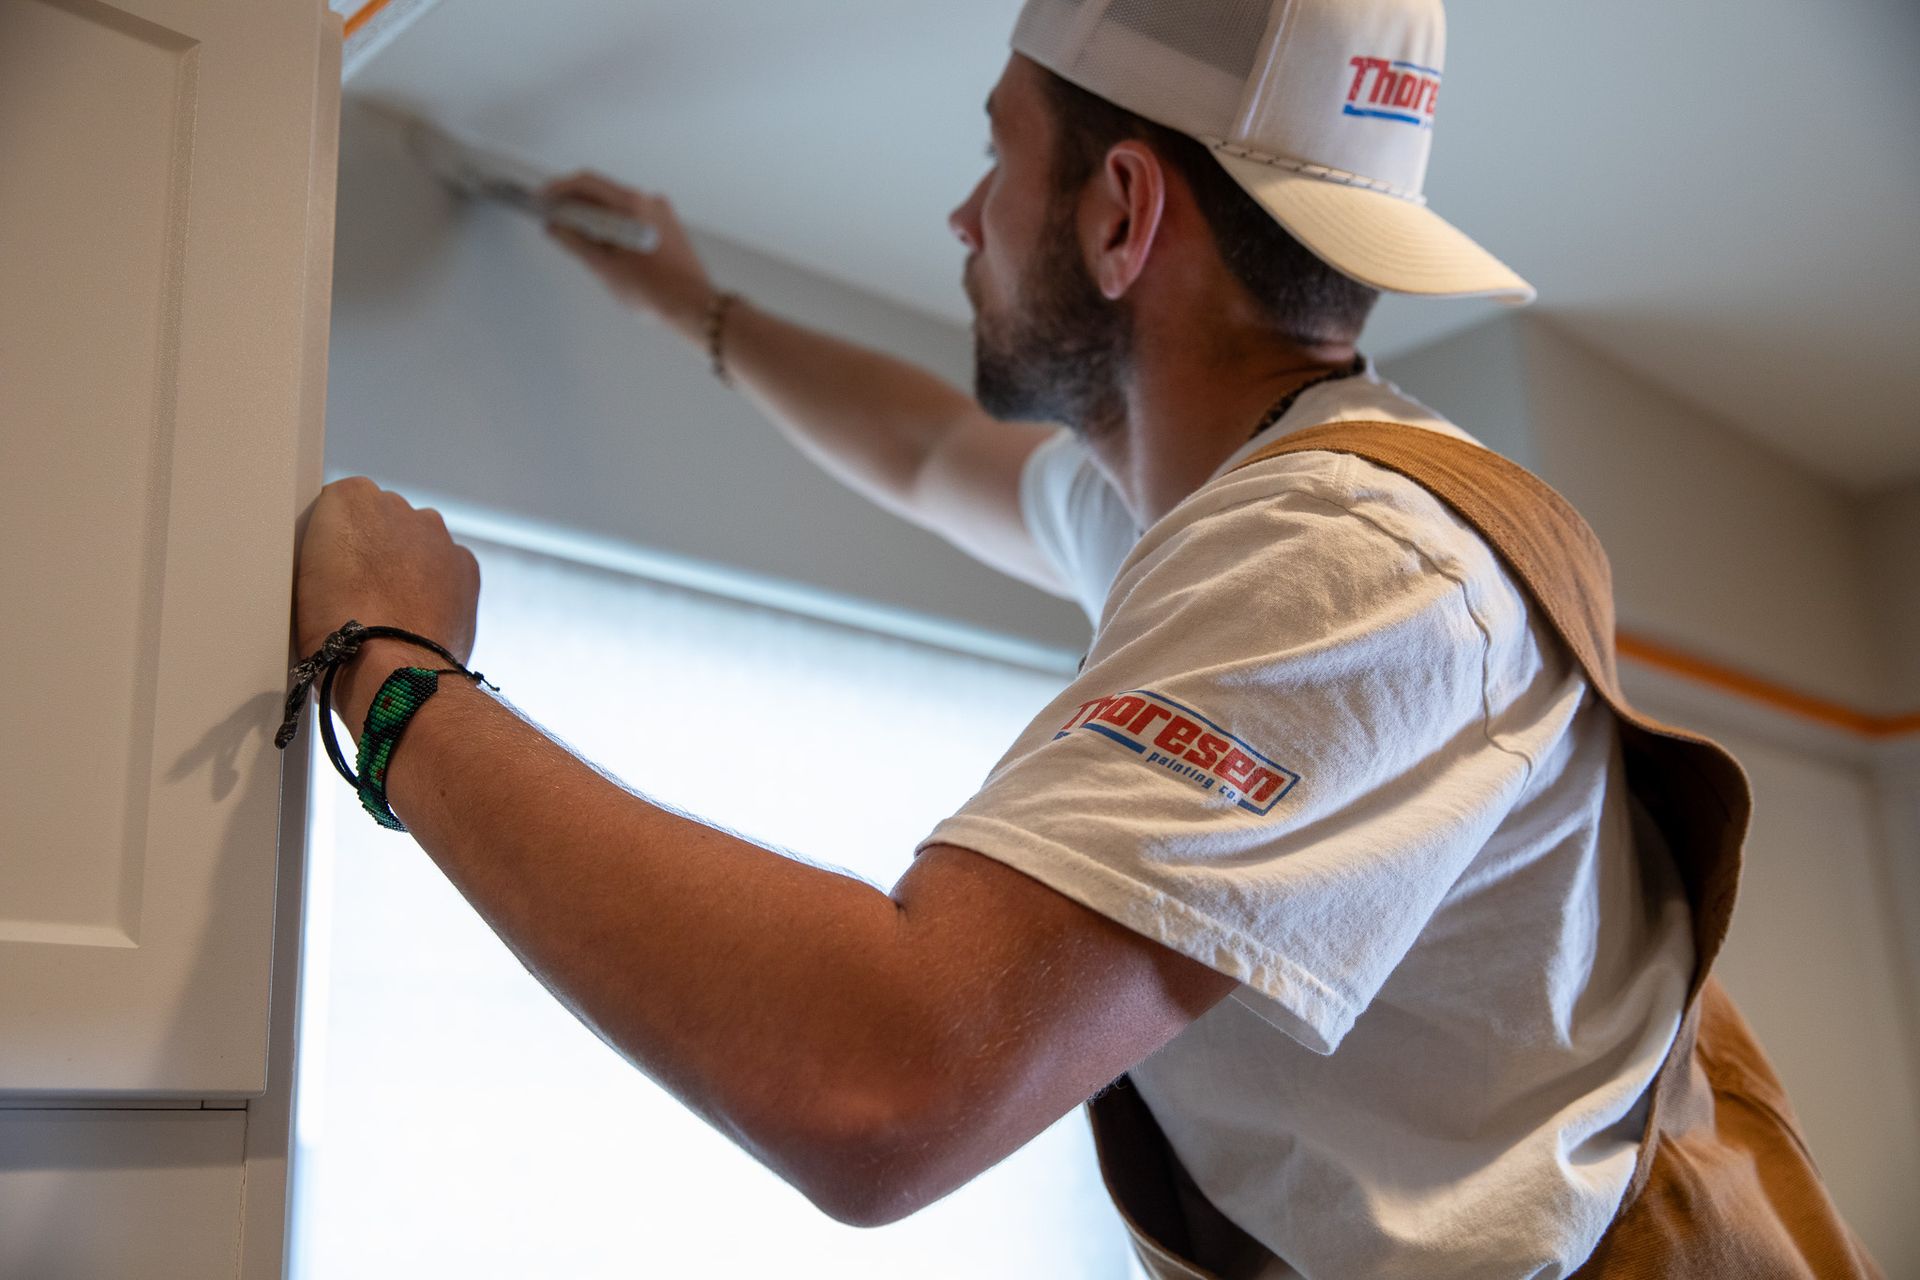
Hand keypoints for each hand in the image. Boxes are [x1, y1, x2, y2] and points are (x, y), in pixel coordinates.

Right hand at [294, 477, 480, 724]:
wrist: (391, 671)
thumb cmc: (334, 632)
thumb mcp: (301, 578)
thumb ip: (325, 548)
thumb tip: (339, 561)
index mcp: (349, 498)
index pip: (337, 510)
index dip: (332, 545)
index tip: (328, 573)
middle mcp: (398, 504)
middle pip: (381, 520)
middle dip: (374, 549)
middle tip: (358, 594)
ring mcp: (436, 532)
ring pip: (417, 541)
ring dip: (407, 565)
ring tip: (390, 609)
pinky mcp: (465, 563)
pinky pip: (447, 566)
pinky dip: (437, 585)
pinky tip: (418, 615)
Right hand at [540, 171, 714, 339]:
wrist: (695, 309)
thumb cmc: (657, 292)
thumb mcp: (604, 267)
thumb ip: (574, 242)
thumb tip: (555, 227)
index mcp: (633, 205)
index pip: (587, 183)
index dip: (559, 189)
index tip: (543, 199)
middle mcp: (650, 203)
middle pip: (602, 193)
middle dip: (574, 205)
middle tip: (554, 220)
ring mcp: (662, 215)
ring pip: (617, 208)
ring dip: (593, 218)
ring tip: (576, 239)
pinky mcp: (668, 229)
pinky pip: (633, 219)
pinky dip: (613, 227)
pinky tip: (603, 247)